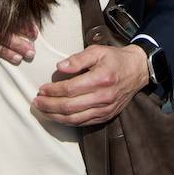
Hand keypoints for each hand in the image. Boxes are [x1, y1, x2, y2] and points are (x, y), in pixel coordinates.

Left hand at [33, 44, 148, 125]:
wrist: (137, 70)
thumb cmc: (115, 59)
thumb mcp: (97, 51)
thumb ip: (78, 59)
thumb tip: (59, 67)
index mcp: (101, 79)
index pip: (71, 89)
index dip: (53, 90)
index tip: (41, 89)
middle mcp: (104, 97)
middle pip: (70, 106)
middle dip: (49, 105)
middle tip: (36, 102)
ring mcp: (106, 109)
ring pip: (75, 119)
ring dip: (55, 116)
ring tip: (43, 110)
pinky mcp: (107, 115)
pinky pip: (84, 123)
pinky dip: (68, 121)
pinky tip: (58, 116)